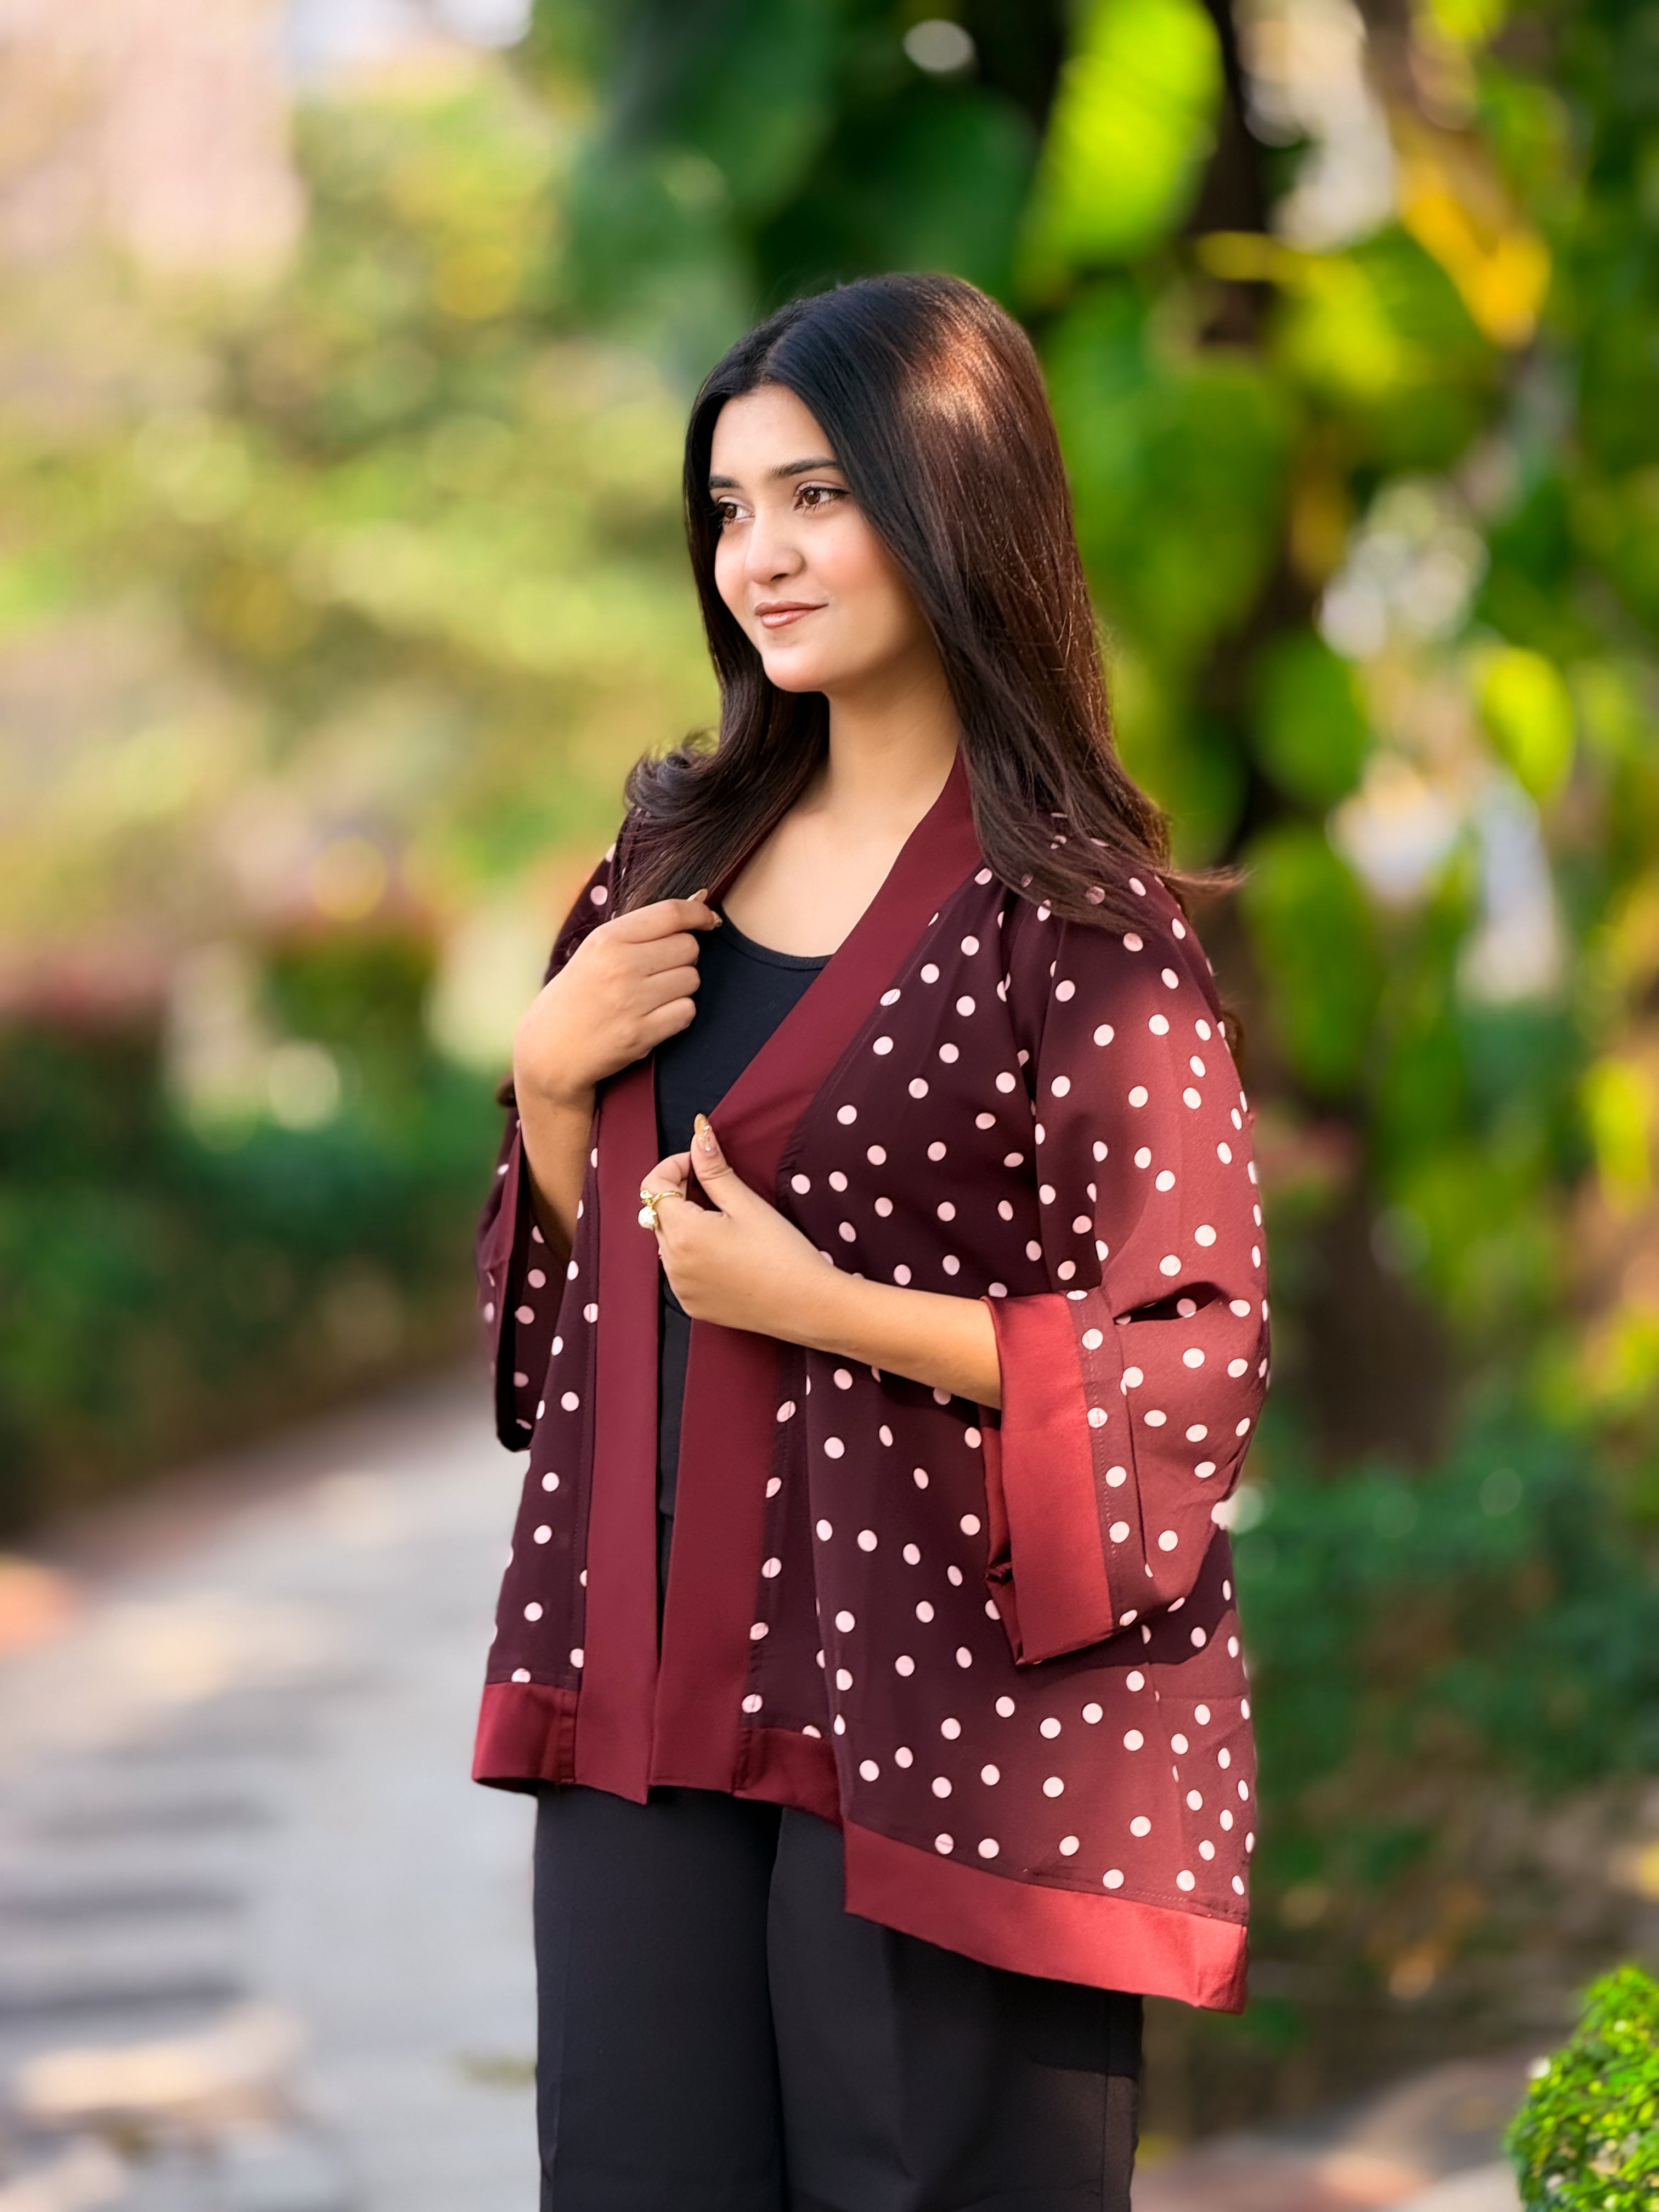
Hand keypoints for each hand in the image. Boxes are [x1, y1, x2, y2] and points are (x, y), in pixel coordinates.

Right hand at [513, 893, 719, 1111]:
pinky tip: (655, 1017)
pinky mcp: (641, 1033)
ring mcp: (631, 1001)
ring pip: (692, 980)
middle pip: (689, 948)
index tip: (707, 920)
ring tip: (652, 997)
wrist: (549, 1051)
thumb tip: (695, 907)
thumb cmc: (577, 997)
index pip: (671, 913)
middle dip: (683, 958)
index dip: (698, 913)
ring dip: (680, 988)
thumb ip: (638, 932)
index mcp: (607, 939)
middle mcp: (620, 966)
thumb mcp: (594, 952)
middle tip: (660, 972)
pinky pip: (687, 1012)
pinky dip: (678, 1015)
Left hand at [643, 1116, 831, 1338]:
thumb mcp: (747, 1205)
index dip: (674, 1166)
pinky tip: (726, 1252)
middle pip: (658, 1214)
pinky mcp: (692, 1304)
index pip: (653, 1186)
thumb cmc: (783, 1254)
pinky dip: (693, 1254)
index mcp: (683, 1233)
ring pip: (667, 1242)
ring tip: (725, 1223)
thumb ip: (714, 1169)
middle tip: (718, 1189)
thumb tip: (699, 1135)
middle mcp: (672, 1263)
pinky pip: (679, 1269)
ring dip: (685, 1224)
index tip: (701, 1163)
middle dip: (680, 1194)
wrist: (807, 1305)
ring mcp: (680, 1287)